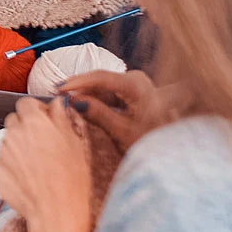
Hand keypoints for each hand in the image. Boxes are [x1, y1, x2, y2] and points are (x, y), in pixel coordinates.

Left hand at [0, 97, 92, 231]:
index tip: (44, 119)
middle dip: (25, 127)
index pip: (25, 103)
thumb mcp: (75, 142)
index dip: (35, 110)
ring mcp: (2, 153)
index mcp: (34, 122)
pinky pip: (2, 162)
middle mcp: (13, 134)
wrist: (57, 212)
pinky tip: (28, 178)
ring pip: (8, 141)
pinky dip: (11, 166)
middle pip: (14, 120)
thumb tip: (58, 102)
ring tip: (37, 165)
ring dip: (18, 147)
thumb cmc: (71, 179)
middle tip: (42, 143)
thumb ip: (62, 116)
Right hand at [59, 70, 186, 152]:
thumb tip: (73, 100)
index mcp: (137, 85)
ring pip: (102, 87)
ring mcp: (135, 84)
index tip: (58, 90)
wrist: (174, 153)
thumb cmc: (151, 142)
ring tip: (66, 104)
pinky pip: (109, 93)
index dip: (76, 83)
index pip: (100, 78)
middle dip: (79, 90)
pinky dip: (95, 100)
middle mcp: (137, 79)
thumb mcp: (121, 131)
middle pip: (99, 81)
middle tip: (58, 98)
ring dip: (86, 96)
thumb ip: (97, 113)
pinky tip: (82, 107)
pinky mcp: (133, 91)